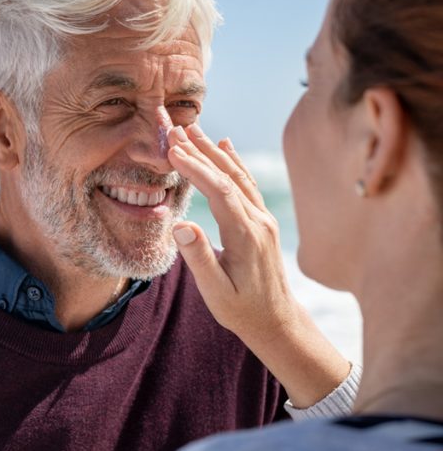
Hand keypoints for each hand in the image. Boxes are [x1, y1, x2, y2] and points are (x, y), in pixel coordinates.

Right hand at [167, 123, 349, 407]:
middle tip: (175, 129)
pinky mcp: (263, 221)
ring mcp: (264, 218)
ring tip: (192, 129)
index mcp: (246, 236)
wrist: (276, 321)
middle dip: (201, 150)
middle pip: (229, 176)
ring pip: (238, 176)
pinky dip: (233, 161)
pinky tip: (224, 146)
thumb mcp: (216, 292)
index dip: (196, 168)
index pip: (219, 192)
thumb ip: (200, 258)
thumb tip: (181, 225)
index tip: (173, 149)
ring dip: (214, 151)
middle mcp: (259, 221)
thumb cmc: (242, 310)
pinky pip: (247, 184)